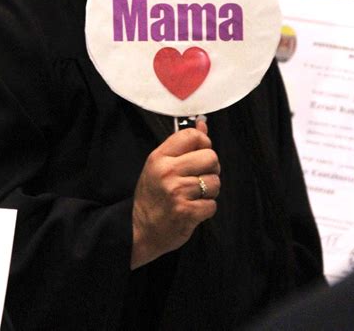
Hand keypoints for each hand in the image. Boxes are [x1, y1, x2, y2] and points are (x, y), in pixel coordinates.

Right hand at [131, 120, 219, 268]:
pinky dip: (206, 208)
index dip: (204, 143)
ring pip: (215, 182)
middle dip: (211, 168)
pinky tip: (192, 209)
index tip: (200, 152)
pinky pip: (212, 205)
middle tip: (199, 176)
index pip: (192, 136)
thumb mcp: (160, 164)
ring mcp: (177, 192)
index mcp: (160, 157)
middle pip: (211, 157)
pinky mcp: (187, 212)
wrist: (139, 231)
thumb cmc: (151, 196)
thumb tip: (202, 123)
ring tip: (194, 195)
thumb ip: (182, 144)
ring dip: (209, 190)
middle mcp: (168, 172)